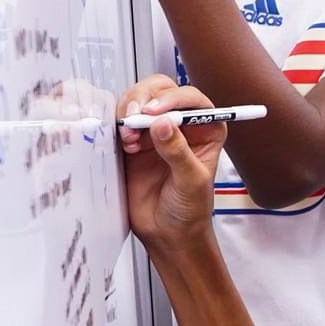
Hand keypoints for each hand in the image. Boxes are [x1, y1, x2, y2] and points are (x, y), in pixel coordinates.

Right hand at [120, 76, 226, 253]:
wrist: (167, 234)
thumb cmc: (190, 210)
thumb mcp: (191, 180)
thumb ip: (178, 152)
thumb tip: (163, 123)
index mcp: (206, 129)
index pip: (191, 100)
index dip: (173, 99)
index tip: (156, 112)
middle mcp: (181, 125)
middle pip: (161, 91)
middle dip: (145, 98)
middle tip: (136, 116)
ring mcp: (155, 132)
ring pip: (138, 102)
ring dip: (129, 111)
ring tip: (129, 134)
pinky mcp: (133, 143)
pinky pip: (122, 122)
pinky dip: (118, 126)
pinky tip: (124, 143)